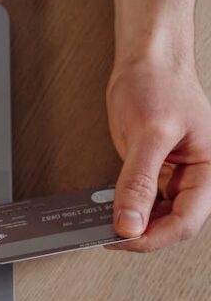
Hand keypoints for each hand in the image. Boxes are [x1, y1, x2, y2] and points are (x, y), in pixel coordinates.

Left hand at [107, 59, 210, 251]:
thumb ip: (139, 182)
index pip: (186, 220)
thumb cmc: (161, 84)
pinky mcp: (153, 171)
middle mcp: (194, 176)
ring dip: (131, 224)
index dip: (154, 237)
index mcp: (208, 169)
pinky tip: (105, 211)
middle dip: (141, 234)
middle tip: (105, 236)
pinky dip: (123, 208)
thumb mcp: (150, 133)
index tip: (122, 239)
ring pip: (155, 216)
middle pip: (171, 224)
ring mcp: (173, 175)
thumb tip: (129, 223)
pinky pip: (141, 199)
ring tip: (102, 225)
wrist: (148, 61)